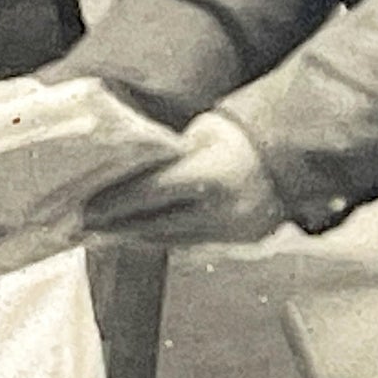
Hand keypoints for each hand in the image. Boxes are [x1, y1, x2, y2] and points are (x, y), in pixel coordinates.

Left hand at [82, 113, 285, 245]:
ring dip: (133, 238)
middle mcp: (219, 210)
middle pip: (153, 226)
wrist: (296, 158)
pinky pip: (189, 245)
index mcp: (209, 175)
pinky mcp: (237, 243)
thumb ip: (169, 155)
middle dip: (114, 227)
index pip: (148, 194)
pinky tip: (138, 235)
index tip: (83, 209)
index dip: (112, 204)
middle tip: (81, 226)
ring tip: (102, 233)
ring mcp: (230, 232)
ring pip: (169, 241)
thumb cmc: (243, 136)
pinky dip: (160, 239)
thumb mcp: (204, 132)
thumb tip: (126, 169)